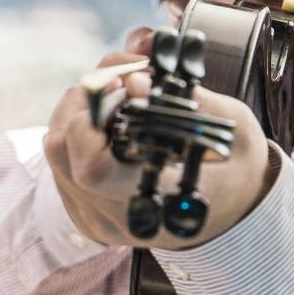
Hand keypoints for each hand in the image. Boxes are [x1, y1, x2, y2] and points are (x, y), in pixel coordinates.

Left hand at [43, 33, 278, 249]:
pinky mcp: (83, 209)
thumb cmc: (236, 165)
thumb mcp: (229, 127)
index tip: (128, 85)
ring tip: (119, 92)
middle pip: (62, 147)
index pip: (92, 166)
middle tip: (125, 78)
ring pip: (55, 148)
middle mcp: (115, 217)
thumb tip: (137, 77)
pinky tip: (112, 115)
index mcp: (153, 204)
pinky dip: (80, 126)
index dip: (97, 114)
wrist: (238, 208)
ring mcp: (94, 216)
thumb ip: (181, 99)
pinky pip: (62, 158)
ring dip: (80, 107)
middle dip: (88, 97)